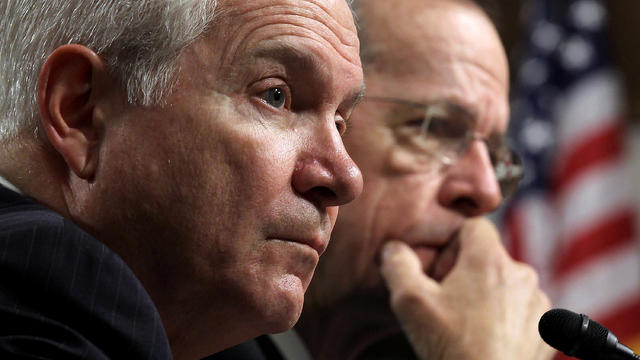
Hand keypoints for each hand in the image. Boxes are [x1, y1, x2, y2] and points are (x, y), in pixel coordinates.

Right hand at [380, 217, 554, 359]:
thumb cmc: (450, 348)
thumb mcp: (409, 302)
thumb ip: (398, 264)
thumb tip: (394, 248)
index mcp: (490, 261)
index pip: (474, 226)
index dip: (452, 244)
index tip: (441, 272)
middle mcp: (522, 275)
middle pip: (489, 256)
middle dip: (468, 272)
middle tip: (448, 301)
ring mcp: (539, 303)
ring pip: (507, 283)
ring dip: (489, 294)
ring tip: (467, 324)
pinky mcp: (547, 329)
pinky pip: (522, 308)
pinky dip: (507, 317)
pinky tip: (486, 337)